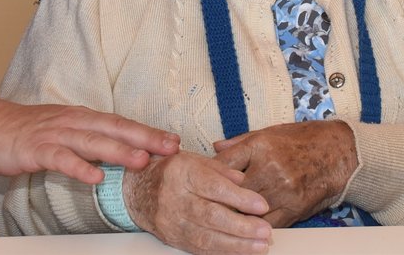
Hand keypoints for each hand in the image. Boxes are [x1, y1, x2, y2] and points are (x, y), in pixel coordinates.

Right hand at [0, 98, 179, 183]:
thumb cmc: (27, 131)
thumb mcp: (64, 130)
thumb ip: (90, 138)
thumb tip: (122, 149)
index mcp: (81, 117)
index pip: (120, 123)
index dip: (147, 132)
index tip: (173, 140)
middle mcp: (72, 122)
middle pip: (113, 128)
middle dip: (144, 138)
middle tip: (171, 147)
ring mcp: (55, 135)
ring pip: (92, 142)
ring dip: (118, 151)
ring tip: (142, 161)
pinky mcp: (37, 149)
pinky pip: (61, 159)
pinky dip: (79, 167)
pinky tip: (94, 176)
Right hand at [124, 152, 271, 254]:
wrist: (138, 189)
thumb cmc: (170, 171)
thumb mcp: (193, 159)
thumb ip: (220, 169)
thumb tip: (244, 182)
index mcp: (180, 172)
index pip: (213, 186)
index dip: (239, 197)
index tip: (261, 205)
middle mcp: (173, 197)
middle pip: (210, 215)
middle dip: (241, 226)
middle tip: (265, 230)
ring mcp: (171, 220)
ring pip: (206, 237)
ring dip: (237, 244)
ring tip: (259, 246)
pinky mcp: (172, 238)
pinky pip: (200, 249)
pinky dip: (223, 252)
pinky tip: (240, 251)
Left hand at [213, 120, 358, 226]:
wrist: (338, 153)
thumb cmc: (302, 140)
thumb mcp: (268, 132)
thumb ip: (239, 142)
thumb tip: (215, 148)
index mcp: (260, 146)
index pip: (224, 163)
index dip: (209, 174)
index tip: (200, 180)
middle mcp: (270, 168)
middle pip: (233, 191)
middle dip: (219, 198)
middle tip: (204, 204)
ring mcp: (283, 190)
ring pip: (249, 210)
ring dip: (236, 214)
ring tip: (221, 218)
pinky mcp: (295, 208)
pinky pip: (269, 223)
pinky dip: (256, 224)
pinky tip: (248, 224)